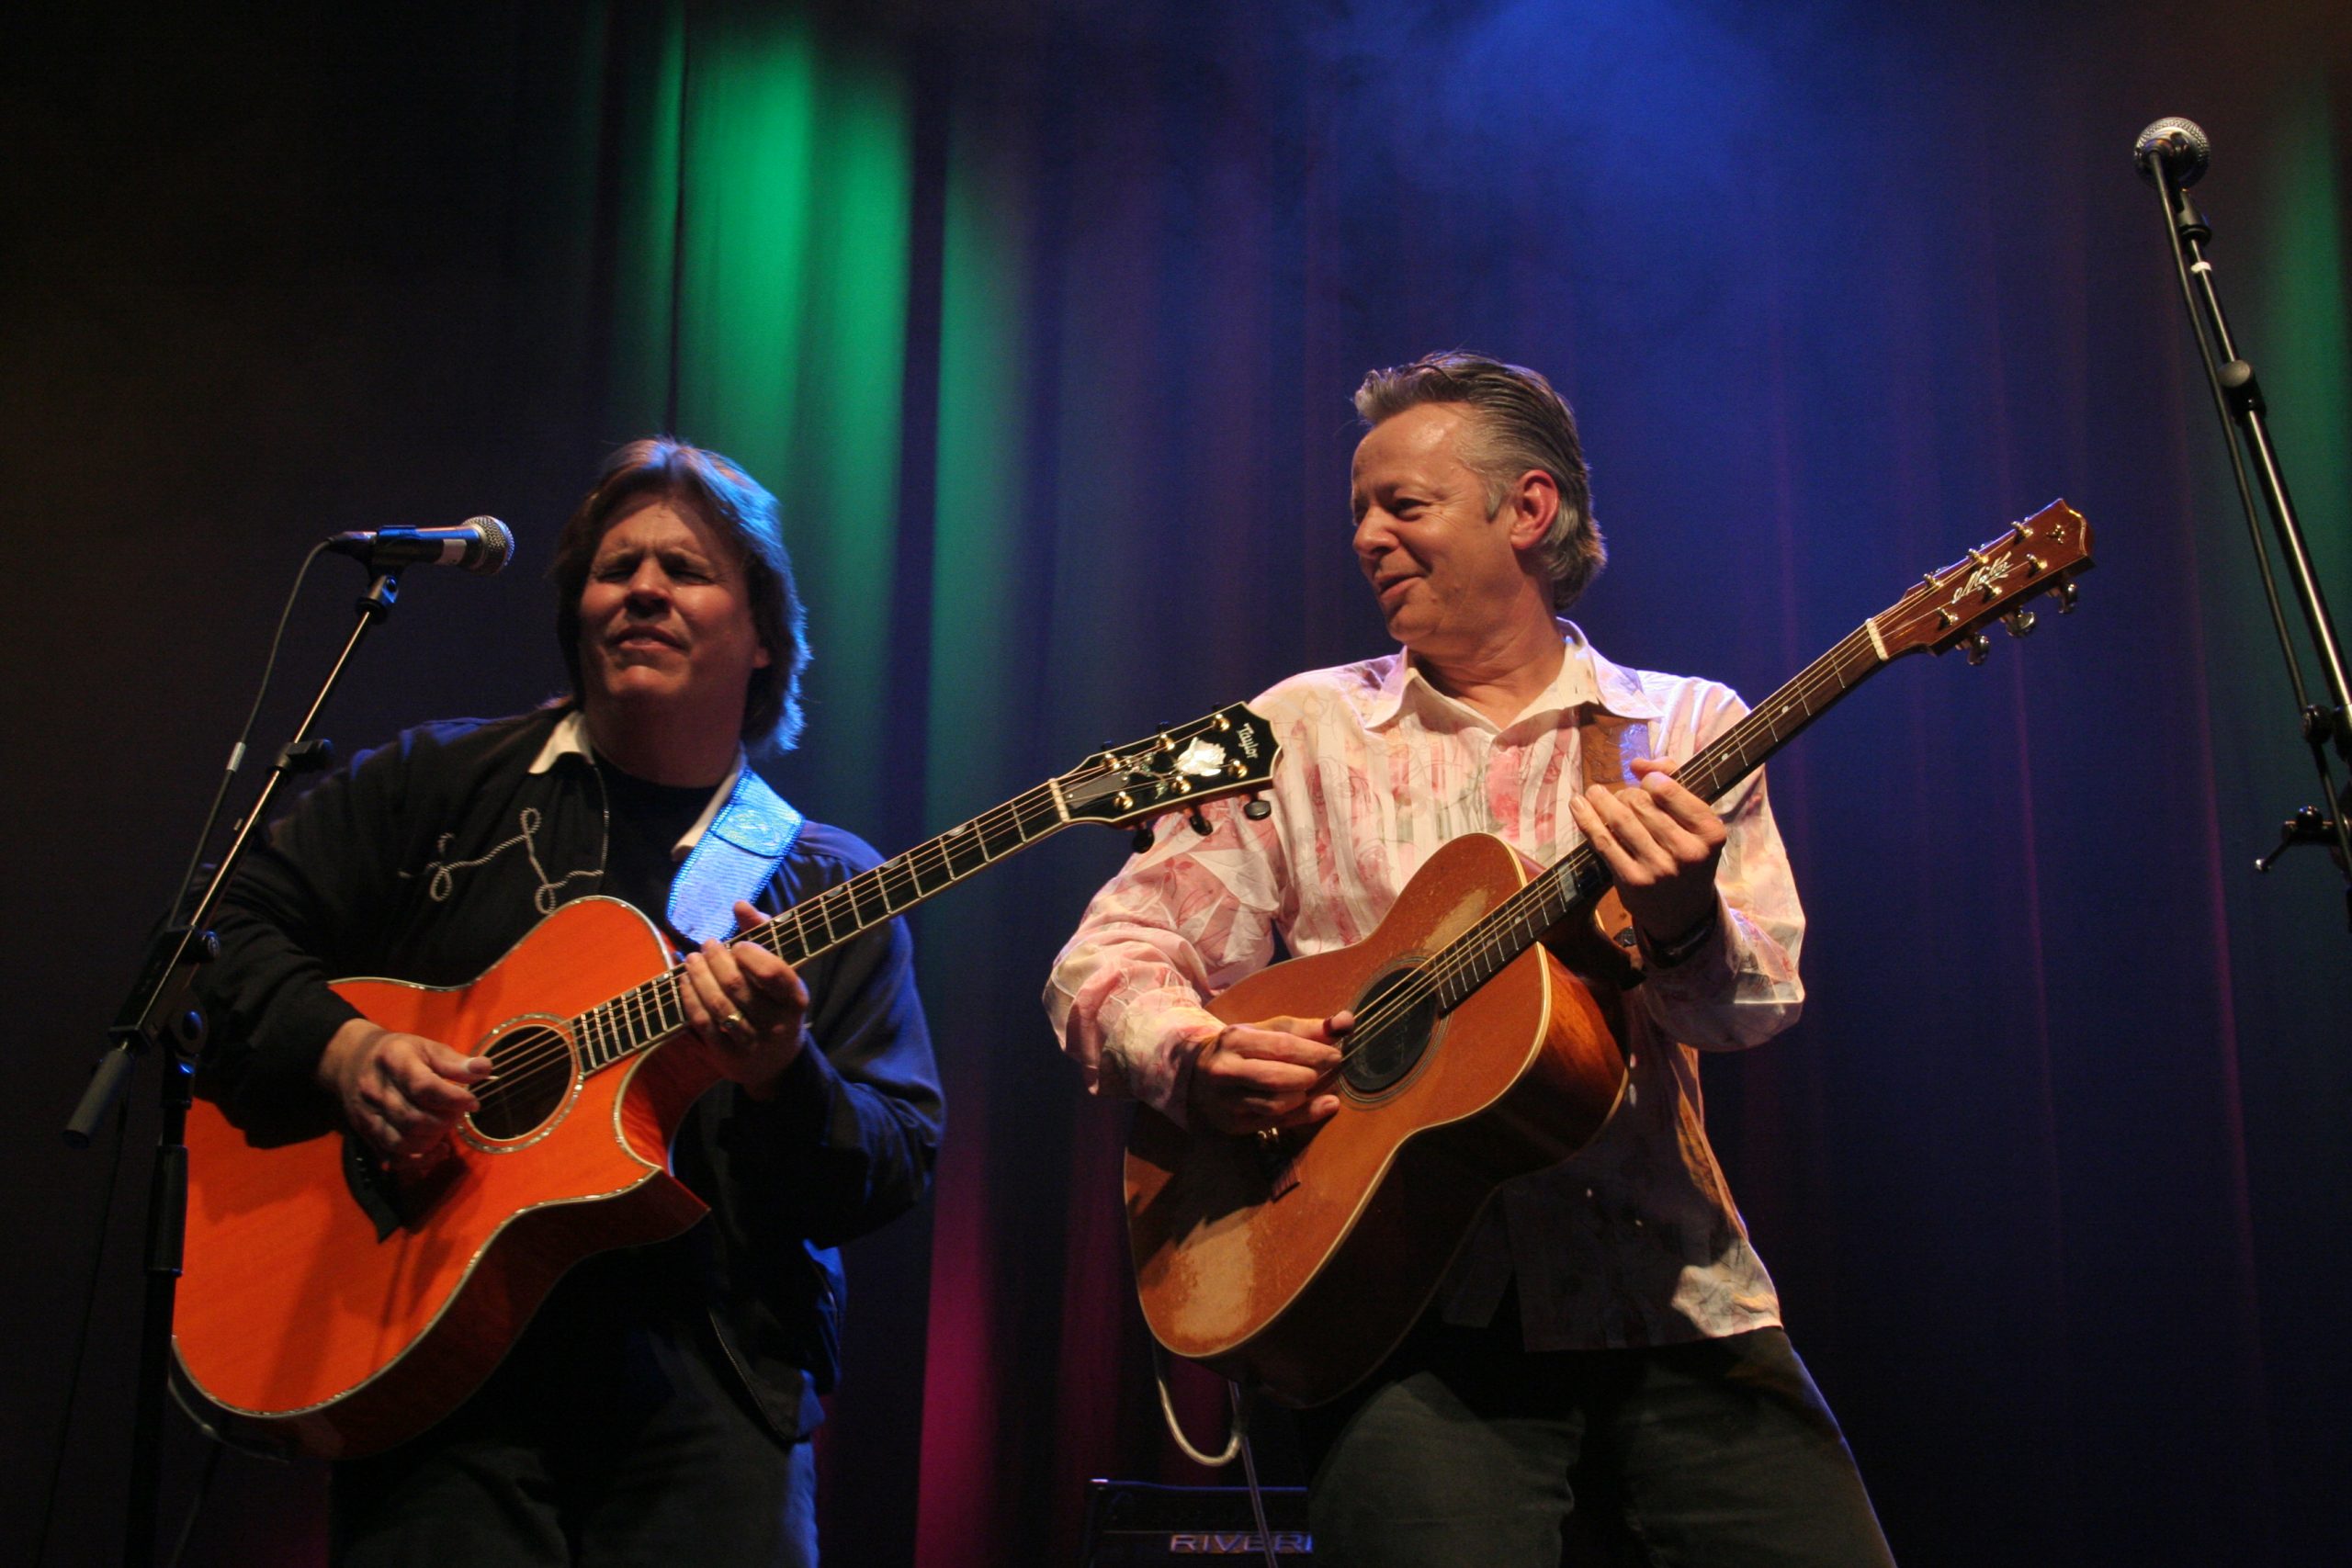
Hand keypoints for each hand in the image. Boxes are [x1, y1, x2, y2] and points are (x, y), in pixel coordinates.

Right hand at [318, 1018, 493, 1158]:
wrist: (352, 1060)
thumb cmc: (400, 1054)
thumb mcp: (427, 1048)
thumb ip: (455, 1062)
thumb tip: (485, 1069)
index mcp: (394, 1061)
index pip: (423, 1087)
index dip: (453, 1099)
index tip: (472, 1102)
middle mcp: (375, 1090)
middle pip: (414, 1119)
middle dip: (446, 1121)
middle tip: (458, 1112)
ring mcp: (367, 1115)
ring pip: (402, 1142)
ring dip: (433, 1140)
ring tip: (446, 1126)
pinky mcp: (366, 1134)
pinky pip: (392, 1158)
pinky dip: (419, 1161)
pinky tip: (438, 1150)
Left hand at [679, 899, 810, 1097]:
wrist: (776, 1060)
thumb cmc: (776, 1002)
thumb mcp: (780, 971)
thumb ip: (763, 934)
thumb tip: (739, 904)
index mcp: (795, 999)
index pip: (774, 973)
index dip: (751, 954)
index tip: (738, 944)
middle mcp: (777, 1024)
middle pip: (738, 986)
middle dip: (717, 960)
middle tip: (708, 944)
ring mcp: (751, 1042)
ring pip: (718, 1005)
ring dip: (699, 977)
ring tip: (692, 958)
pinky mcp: (727, 1055)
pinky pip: (703, 1022)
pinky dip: (690, 998)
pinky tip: (685, 980)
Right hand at [1188, 1010, 1350, 1134]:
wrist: (1198, 1075)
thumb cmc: (1244, 1049)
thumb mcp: (1269, 1031)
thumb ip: (1308, 1028)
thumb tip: (1347, 1021)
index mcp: (1234, 1040)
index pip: (1281, 1046)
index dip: (1314, 1052)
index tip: (1336, 1055)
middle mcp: (1225, 1070)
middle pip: (1278, 1078)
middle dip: (1310, 1075)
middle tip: (1328, 1070)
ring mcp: (1226, 1100)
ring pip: (1276, 1104)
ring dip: (1305, 1096)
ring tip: (1315, 1085)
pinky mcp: (1233, 1123)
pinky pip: (1276, 1123)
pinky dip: (1305, 1115)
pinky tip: (1323, 1105)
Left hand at [1568, 758, 1725, 948]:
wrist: (1683, 911)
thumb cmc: (1687, 852)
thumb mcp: (1695, 820)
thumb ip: (1675, 780)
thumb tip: (1638, 764)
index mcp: (1710, 832)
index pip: (1669, 790)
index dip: (1651, 780)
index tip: (1647, 783)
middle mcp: (1688, 852)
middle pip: (1641, 802)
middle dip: (1627, 794)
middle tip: (1624, 799)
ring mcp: (1660, 869)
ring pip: (1620, 819)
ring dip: (1602, 800)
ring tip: (1594, 793)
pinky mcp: (1633, 881)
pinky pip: (1603, 842)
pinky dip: (1587, 819)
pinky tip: (1578, 805)